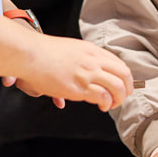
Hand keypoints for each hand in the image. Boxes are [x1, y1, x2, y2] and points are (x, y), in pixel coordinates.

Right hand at [9, 35, 132, 111]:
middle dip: (128, 87)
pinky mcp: (79, 87)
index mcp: (91, 50)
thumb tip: (80, 77)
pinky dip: (107, 103)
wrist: (30, 54)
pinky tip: (102, 106)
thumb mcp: (68, 50)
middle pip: (124, 74)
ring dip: (119, 98)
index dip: (124, 76)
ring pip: (118, 87)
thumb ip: (78, 61)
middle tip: (123, 96)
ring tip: (112, 104)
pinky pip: (103, 96)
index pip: (118, 63)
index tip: (122, 84)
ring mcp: (87, 73)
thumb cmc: (43, 53)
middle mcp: (93, 60)